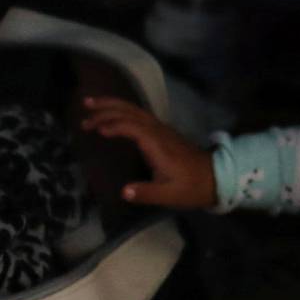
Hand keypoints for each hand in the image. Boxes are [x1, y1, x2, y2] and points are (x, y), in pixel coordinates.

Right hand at [79, 98, 217, 209]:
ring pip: (134, 109)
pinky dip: (121, 110)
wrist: (215, 177)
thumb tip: (123, 192)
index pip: (133, 127)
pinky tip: (111, 112)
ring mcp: (160, 129)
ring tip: (90, 103)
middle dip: (106, 109)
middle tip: (84, 111)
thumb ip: (146, 193)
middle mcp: (157, 131)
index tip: (96, 130)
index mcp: (157, 144)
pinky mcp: (161, 131)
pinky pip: (138, 114)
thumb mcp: (169, 195)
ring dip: (112, 105)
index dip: (114, 125)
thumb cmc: (191, 187)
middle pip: (130, 112)